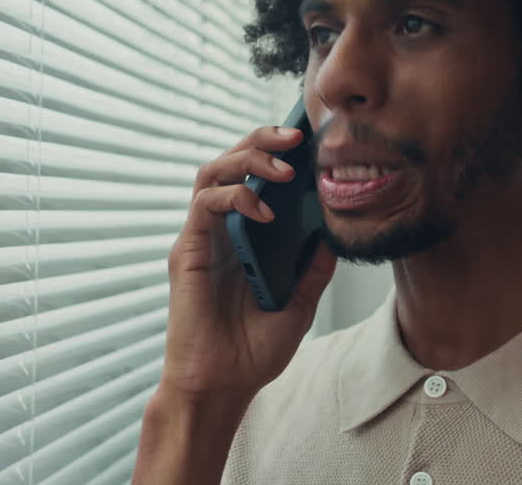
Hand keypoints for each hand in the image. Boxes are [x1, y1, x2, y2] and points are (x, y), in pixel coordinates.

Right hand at [158, 125, 336, 403]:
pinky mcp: (188, 251)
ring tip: (283, 167)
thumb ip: (313, 269)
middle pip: (231, 162)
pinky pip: (205, 204)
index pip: (255, 177)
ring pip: (213, 171)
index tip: (308, 141)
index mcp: (244, 238)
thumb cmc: (252, 352)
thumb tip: (333, 234)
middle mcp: (219, 230)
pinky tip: (263, 211)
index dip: (276, 152)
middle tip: (296, 136)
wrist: (223, 386)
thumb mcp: (299, 305)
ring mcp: (201, 238)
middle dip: (262, 140)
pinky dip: (236, 197)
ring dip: (248, 158)